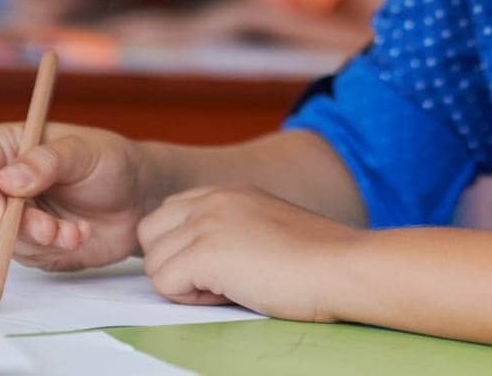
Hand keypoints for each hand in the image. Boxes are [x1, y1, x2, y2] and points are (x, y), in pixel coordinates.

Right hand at [0, 121, 148, 270]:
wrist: (137, 197)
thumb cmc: (110, 162)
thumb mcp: (84, 152)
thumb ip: (47, 162)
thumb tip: (6, 181)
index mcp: (9, 147)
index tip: (0, 213)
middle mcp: (4, 183)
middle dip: (17, 227)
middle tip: (50, 230)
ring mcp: (16, 216)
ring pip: (5, 240)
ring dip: (42, 240)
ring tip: (77, 231)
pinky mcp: (31, 244)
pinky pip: (28, 256)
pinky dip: (54, 251)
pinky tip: (80, 234)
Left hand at [138, 185, 361, 319]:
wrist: (342, 267)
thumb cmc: (316, 261)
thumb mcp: (266, 226)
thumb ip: (232, 228)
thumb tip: (205, 258)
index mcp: (228, 192)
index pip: (169, 213)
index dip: (183, 247)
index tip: (219, 265)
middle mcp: (212, 199)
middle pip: (149, 233)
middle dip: (171, 262)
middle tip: (215, 280)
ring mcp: (206, 223)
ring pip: (153, 263)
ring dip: (183, 284)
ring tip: (230, 286)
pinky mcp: (205, 252)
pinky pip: (164, 284)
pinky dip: (190, 299)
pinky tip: (230, 293)